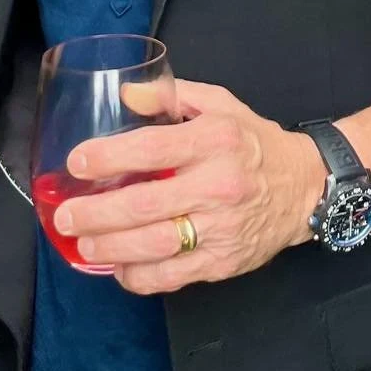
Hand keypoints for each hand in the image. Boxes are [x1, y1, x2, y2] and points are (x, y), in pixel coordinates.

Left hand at [53, 81, 327, 294]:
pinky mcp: (222, 263)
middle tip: (66, 215)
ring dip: (110, 248)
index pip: (152, 150)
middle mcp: (217, 185)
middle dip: (96, 212)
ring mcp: (221, 228)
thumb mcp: (220, 104)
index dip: (109, 157)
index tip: (77, 163)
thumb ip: (172, 96)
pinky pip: (171, 276)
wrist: (304, 187)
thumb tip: (125, 94)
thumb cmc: (253, 142)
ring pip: (154, 246)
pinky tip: (118, 266)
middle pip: (145, 204)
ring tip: (83, 243)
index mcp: (214, 140)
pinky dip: (138, 276)